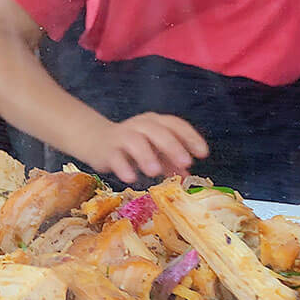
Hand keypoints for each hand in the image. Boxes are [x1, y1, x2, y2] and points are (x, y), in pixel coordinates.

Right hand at [83, 113, 208, 184]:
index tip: (203, 153)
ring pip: (135, 141)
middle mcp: (140, 125)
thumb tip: (188, 176)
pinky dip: (123, 166)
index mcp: (154, 122)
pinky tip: (130, 178)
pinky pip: (115, 157)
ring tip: (155, 172)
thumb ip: (171, 161)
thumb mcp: (154, 151)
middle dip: (172, 146)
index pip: (175, 124)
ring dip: (146, 155)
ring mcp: (122, 136)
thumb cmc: (131, 146)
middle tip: (186, 162)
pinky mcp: (107, 150)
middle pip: (157, 131)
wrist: (96, 140)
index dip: (190, 137)